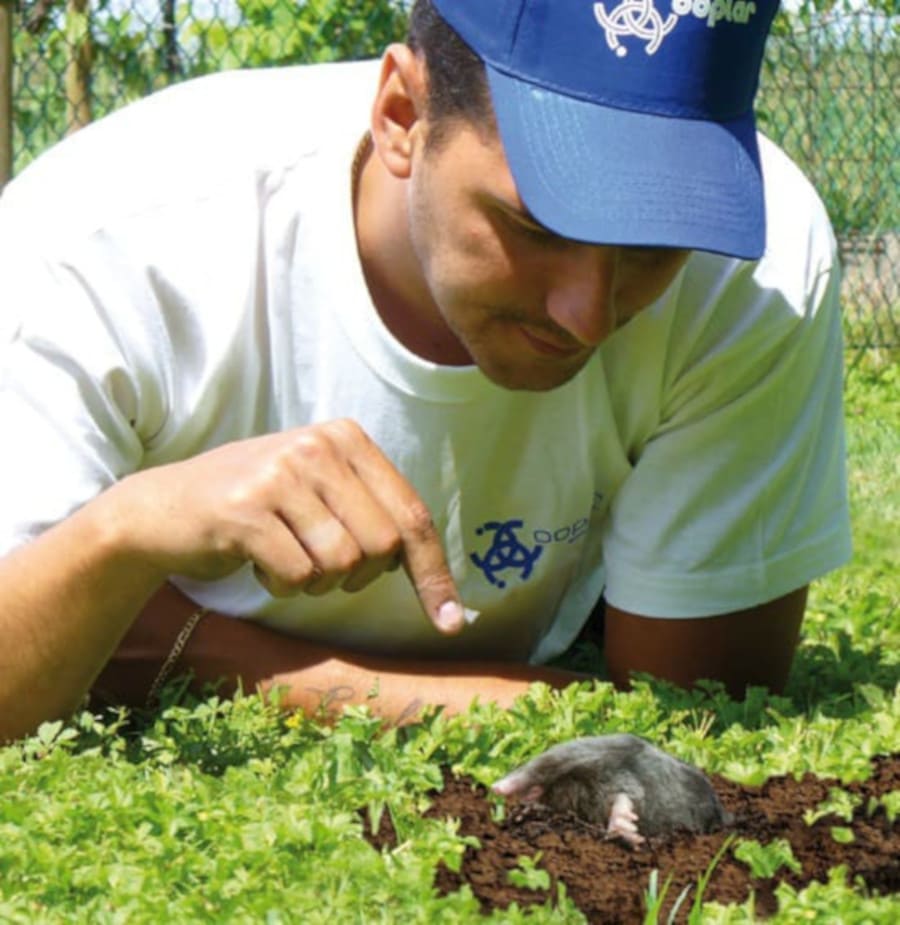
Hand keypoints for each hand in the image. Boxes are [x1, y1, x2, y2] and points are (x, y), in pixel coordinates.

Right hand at [110, 419, 464, 632]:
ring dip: (315, 581)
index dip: (434, 574)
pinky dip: (282, 585)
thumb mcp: (323, 495)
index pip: (413, 516)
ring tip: (283, 556)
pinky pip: (297, 575)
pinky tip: (257, 561)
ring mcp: (281, 472)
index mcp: (348, 438)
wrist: (164, 508)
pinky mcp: (246, 508)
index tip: (452, 623)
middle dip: (356, 576)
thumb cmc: (259, 510)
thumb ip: (377, 519)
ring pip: (341, 564)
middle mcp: (319, 445)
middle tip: (318, 563)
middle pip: (381, 546)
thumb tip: (447, 595)